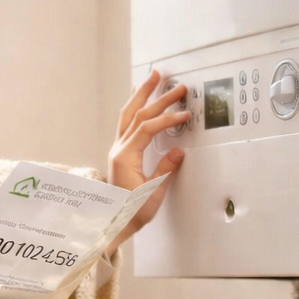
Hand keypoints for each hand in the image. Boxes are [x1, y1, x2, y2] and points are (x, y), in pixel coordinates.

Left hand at [104, 68, 189, 254]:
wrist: (114, 222)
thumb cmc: (131, 213)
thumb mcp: (152, 195)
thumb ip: (165, 171)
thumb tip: (178, 152)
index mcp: (124, 157)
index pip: (147, 129)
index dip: (167, 119)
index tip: (184, 115)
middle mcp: (118, 149)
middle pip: (137, 114)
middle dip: (157, 97)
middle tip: (175, 86)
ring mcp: (118, 149)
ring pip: (128, 114)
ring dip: (142, 94)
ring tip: (153, 77)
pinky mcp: (121, 152)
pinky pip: (126, 122)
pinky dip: (135, 106)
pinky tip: (140, 97)